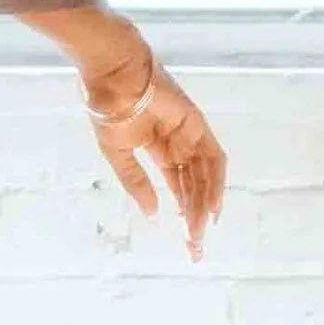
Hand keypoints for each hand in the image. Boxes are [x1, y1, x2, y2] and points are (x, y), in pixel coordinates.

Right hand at [79, 22, 225, 258]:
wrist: (113, 77)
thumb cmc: (108, 111)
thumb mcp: (118, 153)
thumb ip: (136, 182)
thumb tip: (152, 213)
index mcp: (158, 148)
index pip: (177, 185)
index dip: (182, 212)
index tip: (185, 241)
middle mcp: (178, 144)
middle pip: (194, 186)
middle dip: (195, 217)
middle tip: (195, 247)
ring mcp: (190, 135)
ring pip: (204, 177)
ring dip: (204, 205)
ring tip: (198, 233)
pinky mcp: (198, 126)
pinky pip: (212, 159)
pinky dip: (215, 184)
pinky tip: (212, 207)